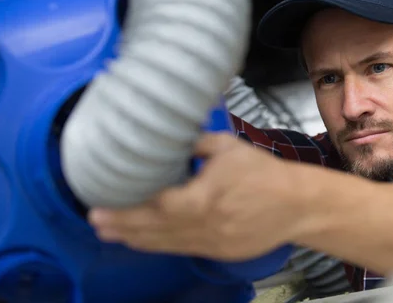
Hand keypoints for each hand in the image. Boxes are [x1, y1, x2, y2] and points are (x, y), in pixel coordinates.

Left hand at [88, 133, 306, 259]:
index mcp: (204, 197)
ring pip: (165, 243)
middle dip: (122, 226)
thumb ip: (196, 145)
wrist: (296, 204)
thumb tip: (172, 140)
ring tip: (110, 234)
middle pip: (154, 229)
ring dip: (136, 239)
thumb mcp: (229, 148)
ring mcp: (211, 242)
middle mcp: (203, 224)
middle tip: (96, 222)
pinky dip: (160, 246)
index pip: (156, 206)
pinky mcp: (219, 252)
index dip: (127, 209)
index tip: (103, 205)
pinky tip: (145, 242)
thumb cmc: (264, 173)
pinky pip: (183, 249)